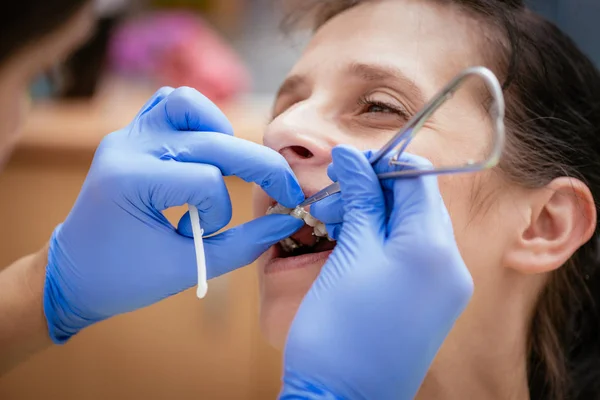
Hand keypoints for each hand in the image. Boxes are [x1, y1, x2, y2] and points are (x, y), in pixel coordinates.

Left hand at [44, 87, 304, 342]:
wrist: (74, 273)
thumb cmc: (123, 278)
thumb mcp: (186, 268)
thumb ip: (244, 245)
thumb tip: (287, 221)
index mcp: (131, 180)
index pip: (207, 181)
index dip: (223, 212)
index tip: (213, 235)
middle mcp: (128, 147)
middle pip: (213, 139)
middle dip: (259, 166)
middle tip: (285, 190)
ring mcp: (127, 135)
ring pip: (188, 103)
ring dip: (221, 132)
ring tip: (228, 166)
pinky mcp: (131, 134)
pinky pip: (169, 105)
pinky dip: (197, 121)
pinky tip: (204, 152)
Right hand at [280, 146, 472, 399]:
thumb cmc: (339, 331)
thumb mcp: (348, 254)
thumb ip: (358, 200)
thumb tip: (352, 159)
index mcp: (434, 248)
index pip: (418, 178)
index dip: (380, 163)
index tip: (345, 164)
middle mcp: (451, 266)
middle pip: (417, 202)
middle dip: (374, 191)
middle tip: (331, 197)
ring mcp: (445, 288)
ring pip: (412, 228)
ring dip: (374, 215)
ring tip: (334, 221)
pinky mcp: (431, 305)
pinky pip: (413, 256)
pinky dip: (383, 241)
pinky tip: (352, 243)